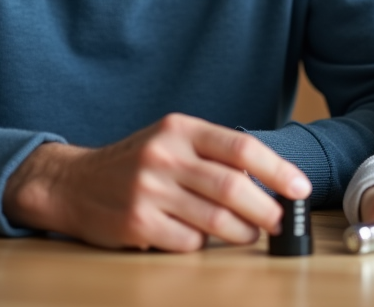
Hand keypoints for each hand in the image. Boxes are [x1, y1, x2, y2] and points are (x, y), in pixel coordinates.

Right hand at [2, 113, 311, 251]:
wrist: (73, 183)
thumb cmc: (135, 162)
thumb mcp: (171, 141)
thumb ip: (213, 154)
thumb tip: (268, 181)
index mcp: (179, 129)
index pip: (241, 149)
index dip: (277, 170)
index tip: (300, 189)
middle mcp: (164, 156)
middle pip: (233, 188)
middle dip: (267, 209)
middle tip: (280, 221)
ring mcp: (149, 191)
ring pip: (216, 220)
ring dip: (243, 232)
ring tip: (251, 233)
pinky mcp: (137, 223)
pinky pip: (188, 242)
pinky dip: (203, 244)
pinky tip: (202, 238)